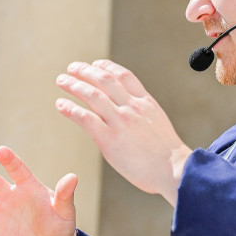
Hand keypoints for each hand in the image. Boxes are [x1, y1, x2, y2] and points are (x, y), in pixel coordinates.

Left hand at [56, 60, 191, 205]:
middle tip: (71, 68)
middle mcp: (132, 107)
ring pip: (92, 94)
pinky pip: (85, 118)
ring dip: (74, 85)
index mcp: (146, 102)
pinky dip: (71, 109)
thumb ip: (142, 114)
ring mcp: (121, 122)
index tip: (95, 64)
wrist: (174, 171)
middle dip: (86, 71)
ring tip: (61, 81)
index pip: (124, 75)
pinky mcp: (110, 139)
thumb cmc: (169, 155)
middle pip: (105, 79)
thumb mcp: (158, 124)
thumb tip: (129, 113)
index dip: (107, 67)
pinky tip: (61, 105)